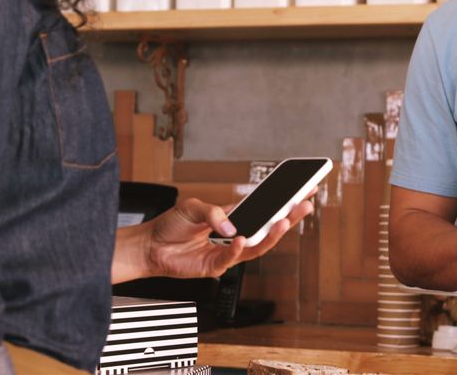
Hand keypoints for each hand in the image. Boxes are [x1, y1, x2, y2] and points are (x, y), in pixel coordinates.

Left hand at [145, 195, 314, 278]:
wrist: (150, 246)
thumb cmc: (171, 225)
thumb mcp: (192, 208)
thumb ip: (213, 213)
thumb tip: (233, 227)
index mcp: (234, 217)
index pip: (263, 209)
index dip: (282, 201)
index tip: (302, 189)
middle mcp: (235, 235)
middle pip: (268, 227)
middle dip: (289, 216)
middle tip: (305, 204)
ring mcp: (228, 252)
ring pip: (258, 245)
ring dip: (272, 235)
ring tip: (284, 221)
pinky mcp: (216, 266)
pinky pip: (232, 259)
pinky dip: (237, 249)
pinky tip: (240, 239)